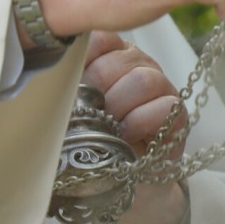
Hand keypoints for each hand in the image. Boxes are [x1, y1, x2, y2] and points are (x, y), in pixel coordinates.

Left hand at [81, 30, 188, 223]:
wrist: (124, 185)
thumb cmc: (93, 146)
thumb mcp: (71, 115)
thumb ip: (64, 90)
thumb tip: (46, 79)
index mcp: (108, 57)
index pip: (98, 38)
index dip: (83, 58)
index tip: (71, 84)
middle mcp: (136, 65)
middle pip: (117, 60)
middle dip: (99, 90)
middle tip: (91, 114)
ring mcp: (161, 87)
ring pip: (144, 79)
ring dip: (120, 107)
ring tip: (110, 128)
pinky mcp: (178, 113)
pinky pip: (164, 106)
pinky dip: (140, 123)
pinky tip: (127, 137)